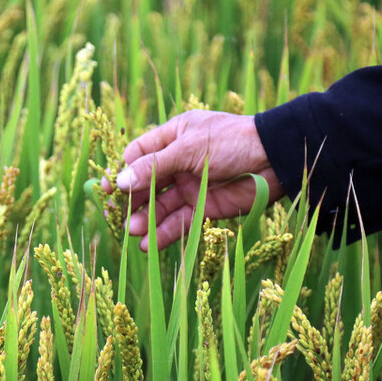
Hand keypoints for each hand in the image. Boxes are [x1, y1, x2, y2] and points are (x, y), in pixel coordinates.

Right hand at [102, 110, 284, 250]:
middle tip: (116, 216)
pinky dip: (163, 233)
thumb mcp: (188, 149)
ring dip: (145, 219)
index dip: (121, 171)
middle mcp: (178, 161)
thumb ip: (154, 167)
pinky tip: (149, 243)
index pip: (138, 155)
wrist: (274, 160)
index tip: (107, 189)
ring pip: (159, 206)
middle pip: (145, 183)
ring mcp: (190, 185)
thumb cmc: (231, 142)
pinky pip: (177, 221)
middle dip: (131, 200)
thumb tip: (119, 182)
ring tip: (133, 231)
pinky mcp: (203, 207)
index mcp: (173, 137)